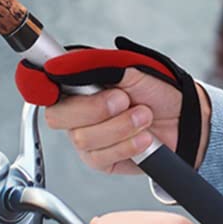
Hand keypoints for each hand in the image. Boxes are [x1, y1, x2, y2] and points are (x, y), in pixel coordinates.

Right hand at [45, 71, 210, 174]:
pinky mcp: (100, 160)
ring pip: (84, 138)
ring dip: (121, 126)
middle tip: (124, 100)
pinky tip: (144, 138)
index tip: (54, 83)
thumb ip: (94, 65)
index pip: (44, 84)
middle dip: (95, 108)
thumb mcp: (129, 68)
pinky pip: (102, 157)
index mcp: (78, 84)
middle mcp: (76, 112)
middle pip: (58, 116)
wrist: (183, 119)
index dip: (39, 85)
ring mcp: (86, 138)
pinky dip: (128, 145)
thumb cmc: (156, 90)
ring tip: (144, 116)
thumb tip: (61, 63)